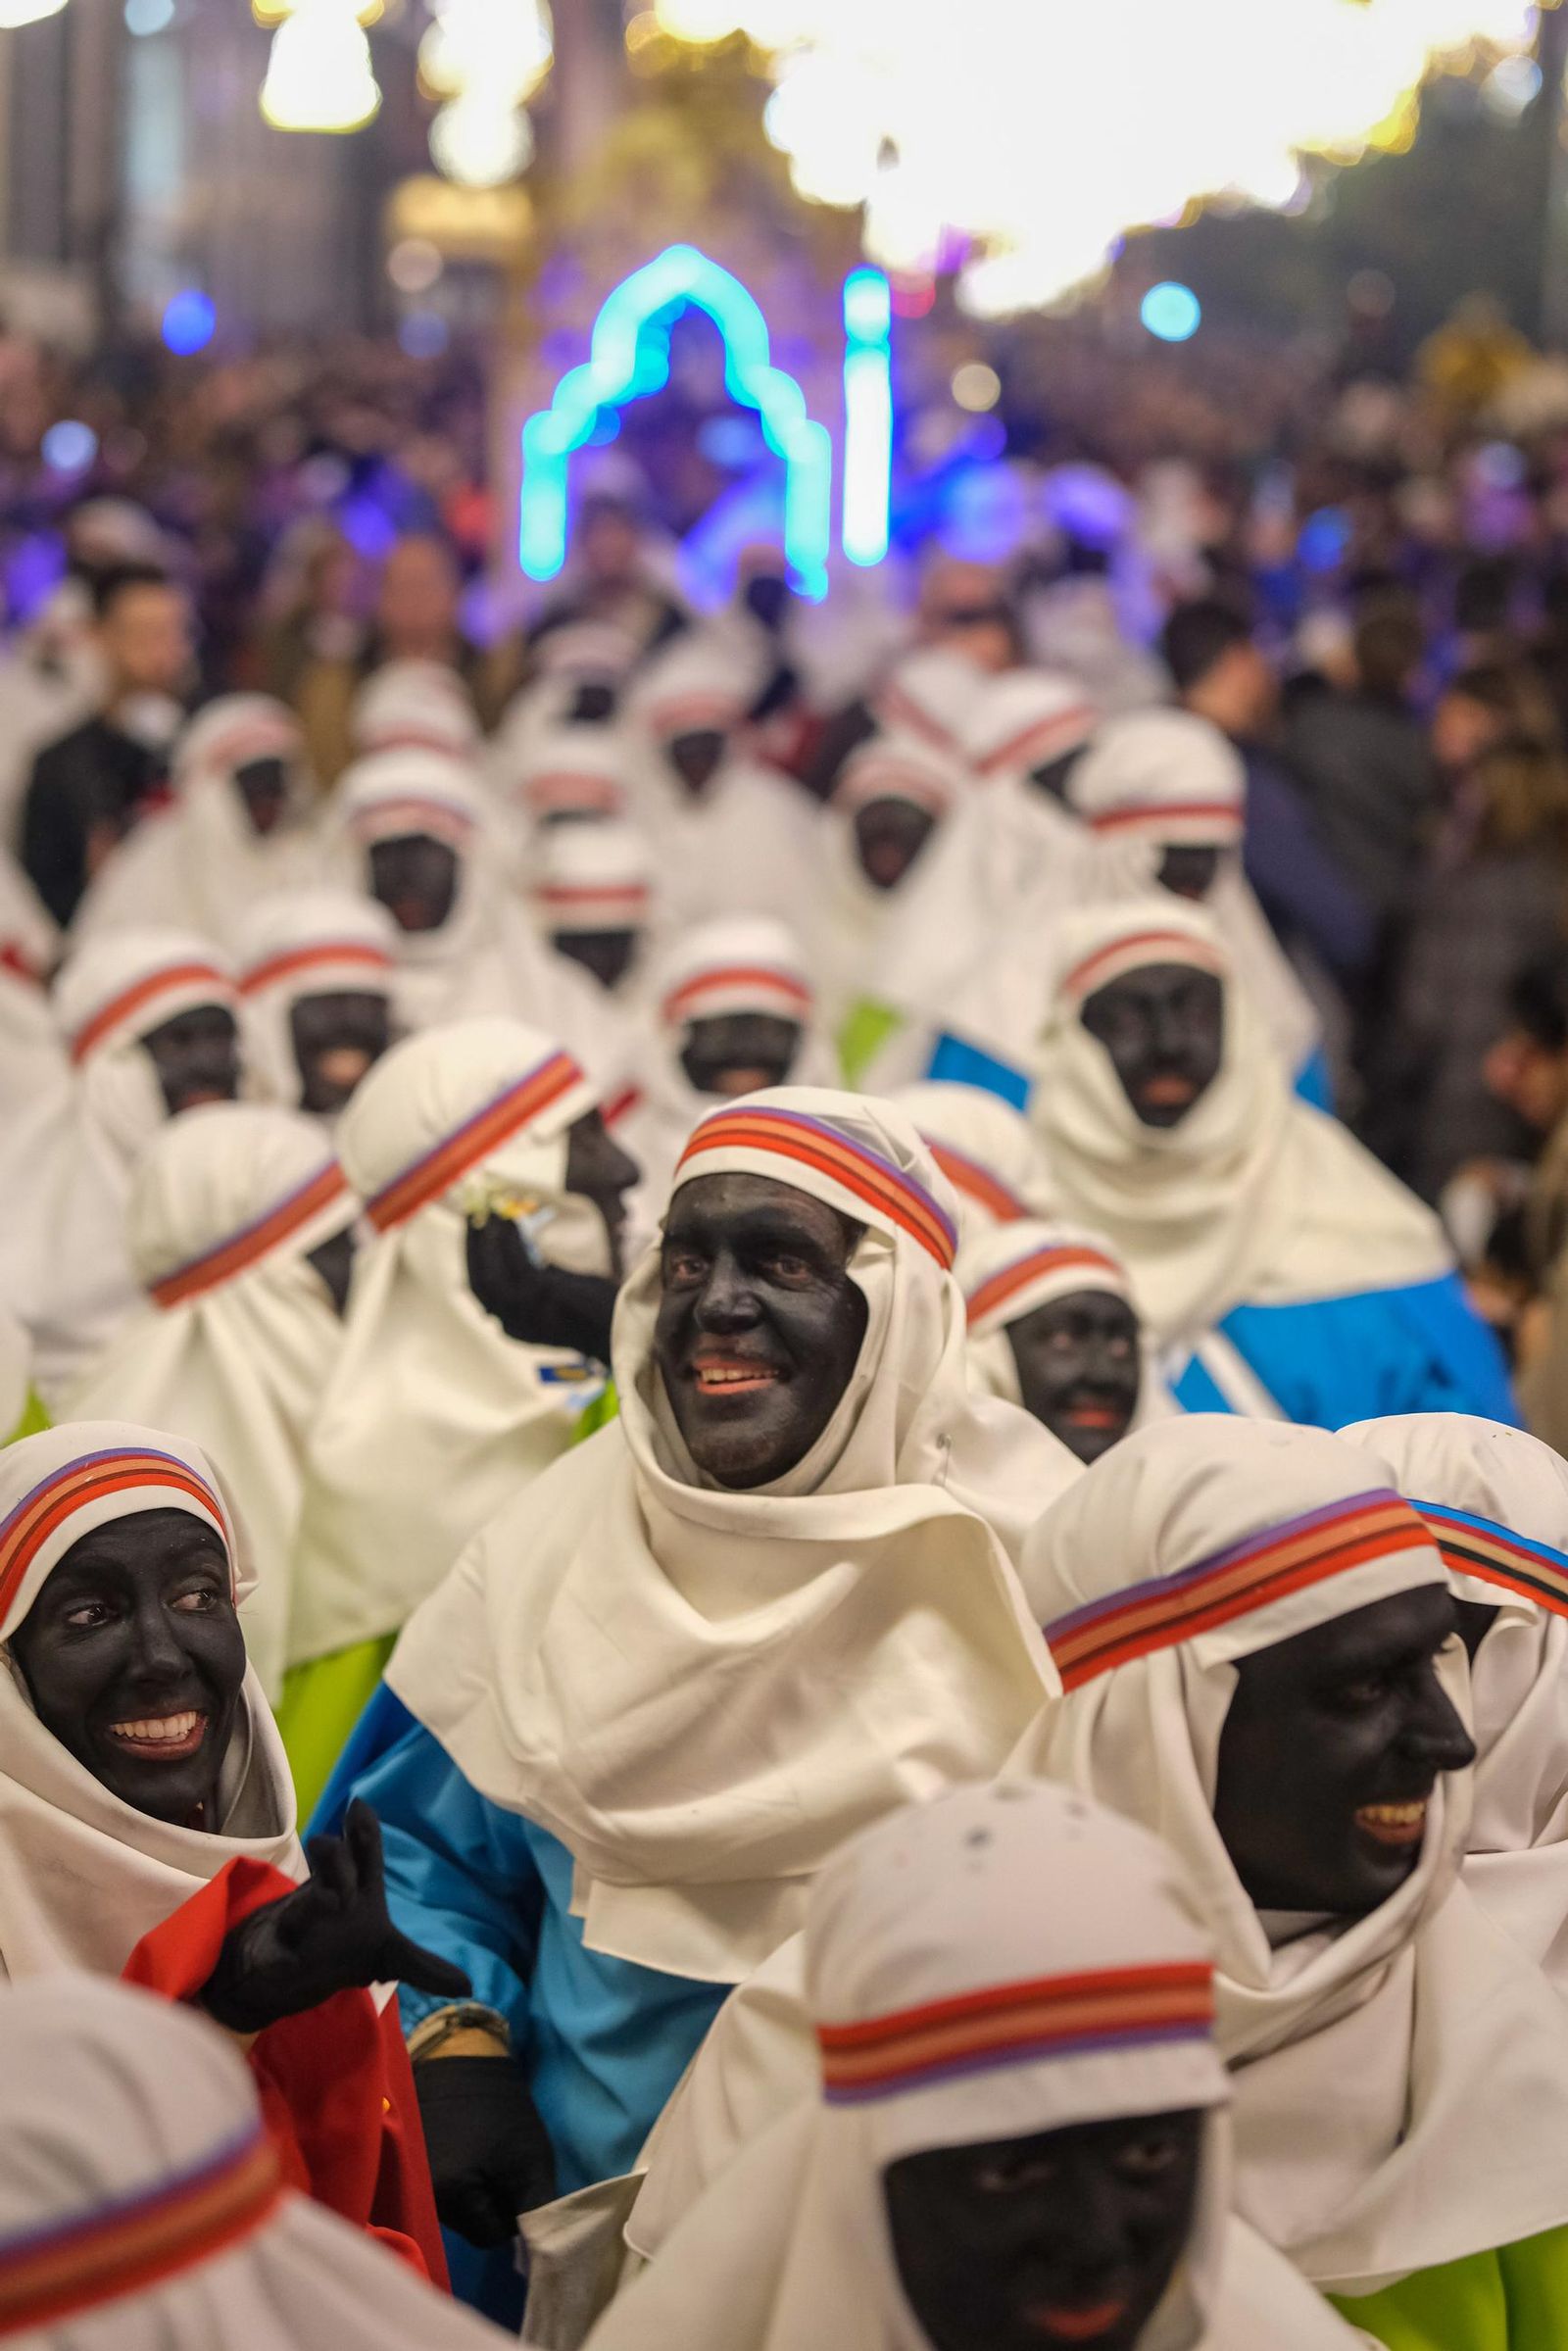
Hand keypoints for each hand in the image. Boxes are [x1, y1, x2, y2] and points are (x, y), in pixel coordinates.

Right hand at [203, 1799, 470, 2033]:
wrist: (281, 1973)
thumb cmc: (341, 1949)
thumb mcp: (387, 1958)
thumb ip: (423, 1967)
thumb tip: (467, 1984)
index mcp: (356, 1890)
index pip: (363, 1853)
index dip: (363, 1831)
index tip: (359, 1806)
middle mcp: (326, 1894)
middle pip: (330, 1860)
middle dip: (336, 1854)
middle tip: (349, 1872)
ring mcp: (296, 1920)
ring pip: (305, 1900)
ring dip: (314, 1904)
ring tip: (332, 1908)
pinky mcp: (269, 1952)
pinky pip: (271, 1950)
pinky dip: (279, 1956)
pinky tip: (290, 1961)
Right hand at [414, 2053, 556, 2244]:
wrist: (462, 2059)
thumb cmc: (502, 2109)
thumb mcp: (532, 2160)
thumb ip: (537, 2210)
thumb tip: (537, 2246)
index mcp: (448, 2196)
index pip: (490, 2237)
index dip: (512, 2215)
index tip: (517, 2182)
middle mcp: (422, 2196)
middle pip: (470, 2226)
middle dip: (491, 2205)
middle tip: (502, 2166)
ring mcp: (411, 2182)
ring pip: (456, 2212)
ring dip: (474, 2194)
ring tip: (483, 2155)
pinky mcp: (409, 2167)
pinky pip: (441, 2193)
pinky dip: (458, 2180)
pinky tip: (465, 2152)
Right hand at [465, 1213, 616, 1362]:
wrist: (622, 1323)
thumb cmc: (588, 1301)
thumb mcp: (550, 1287)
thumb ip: (527, 1270)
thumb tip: (508, 1231)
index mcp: (512, 1323)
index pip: (478, 1288)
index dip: (471, 1255)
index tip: (472, 1227)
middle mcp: (514, 1325)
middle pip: (481, 1285)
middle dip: (474, 1247)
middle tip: (475, 1215)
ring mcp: (530, 1318)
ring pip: (495, 1280)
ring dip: (490, 1243)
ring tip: (495, 1215)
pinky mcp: (548, 1305)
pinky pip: (521, 1271)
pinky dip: (512, 1245)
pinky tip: (513, 1224)